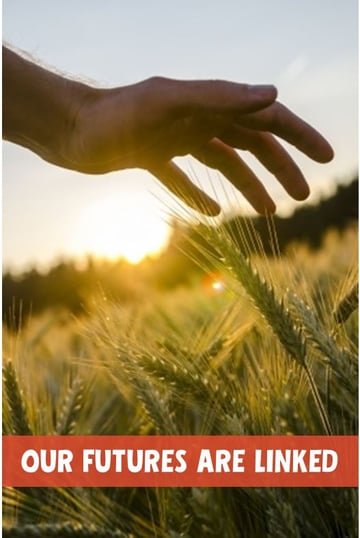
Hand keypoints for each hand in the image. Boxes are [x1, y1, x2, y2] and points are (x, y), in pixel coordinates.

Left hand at [65, 77, 333, 215]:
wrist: (66, 130)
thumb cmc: (111, 116)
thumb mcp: (165, 103)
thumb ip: (217, 97)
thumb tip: (273, 96)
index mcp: (207, 104)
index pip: (265, 117)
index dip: (298, 136)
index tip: (325, 158)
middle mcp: (196, 118)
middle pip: (251, 143)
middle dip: (280, 168)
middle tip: (300, 197)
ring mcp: (175, 138)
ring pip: (223, 162)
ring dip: (248, 186)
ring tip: (267, 212)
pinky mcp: (153, 157)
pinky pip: (184, 178)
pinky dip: (199, 195)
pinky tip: (210, 214)